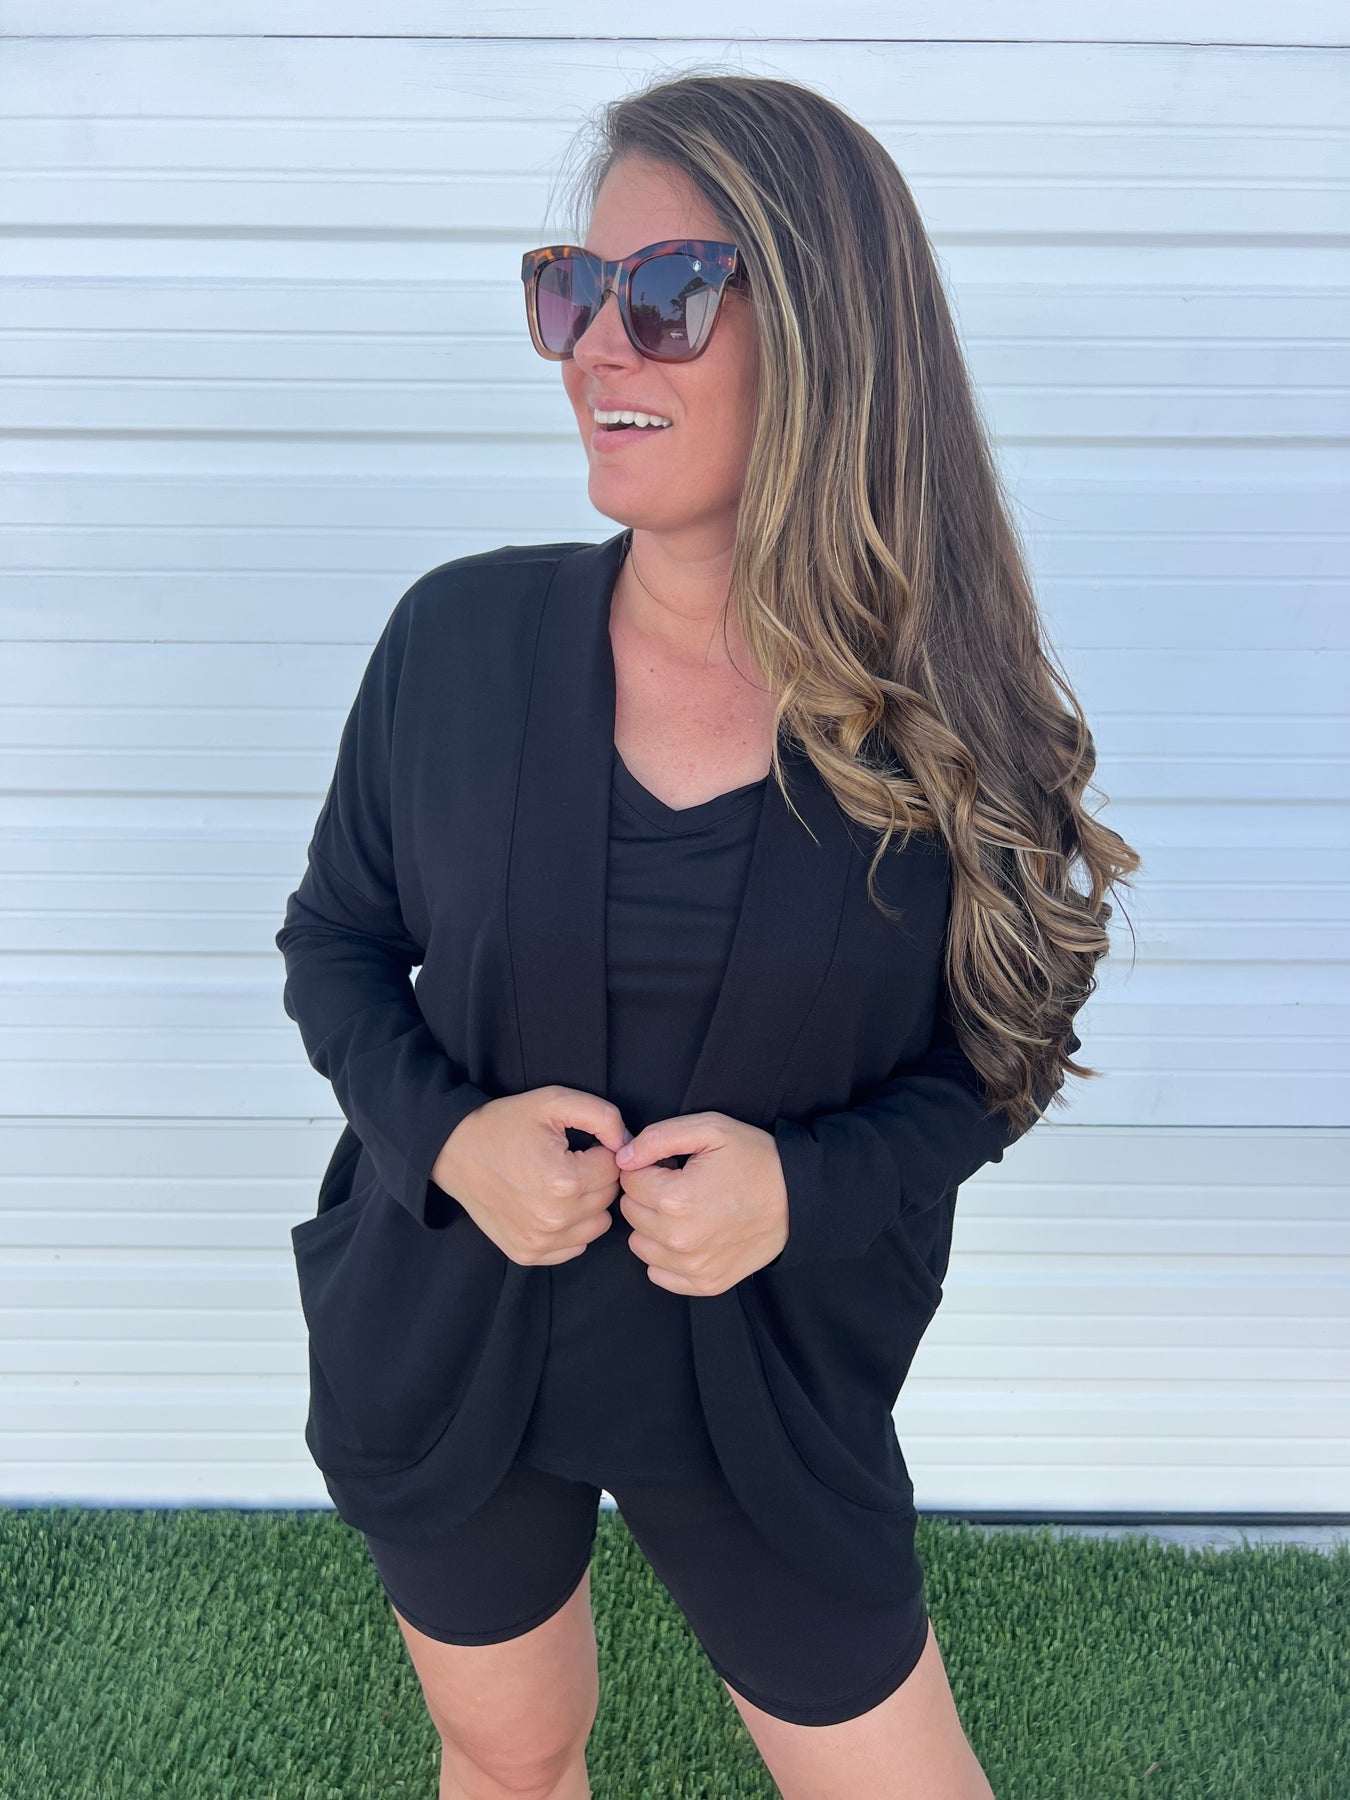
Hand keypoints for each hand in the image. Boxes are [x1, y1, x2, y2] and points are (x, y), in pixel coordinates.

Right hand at [431, 1086, 628, 1266]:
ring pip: (597, 1225)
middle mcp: (554, 1219)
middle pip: (607, 1198)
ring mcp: (540, 1242)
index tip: (578, 1145)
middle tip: (568, 1161)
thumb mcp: (555, 1101)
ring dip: (587, 1204)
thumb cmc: (506, 1124)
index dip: (600, 1151)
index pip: (614, 1168)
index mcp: (564, 1181)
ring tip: (559, 1183)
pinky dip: (570, 1228)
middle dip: (595, 1176)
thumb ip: (603, 1116)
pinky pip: (575, 1246)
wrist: (456, 1151)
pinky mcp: (527, 1255)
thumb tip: (627, 1145)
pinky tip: (549, 1205)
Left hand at [615, 1112, 788, 1295]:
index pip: (629, 1180)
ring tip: (686, 1210)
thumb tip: (623, 1157)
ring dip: (653, 1225)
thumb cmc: (756, 1160)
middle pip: (631, 1212)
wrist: (799, 1199)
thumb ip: (659, 1137)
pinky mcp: (704, 1283)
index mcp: (675, 1198)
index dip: (647, 1166)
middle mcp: (679, 1238)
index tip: (672, 1165)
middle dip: (648, 1194)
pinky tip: (690, 1235)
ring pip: (640, 1243)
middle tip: (681, 1184)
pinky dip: (666, 1256)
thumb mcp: (711, 1129)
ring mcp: (692, 1266)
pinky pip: (659, 1273)